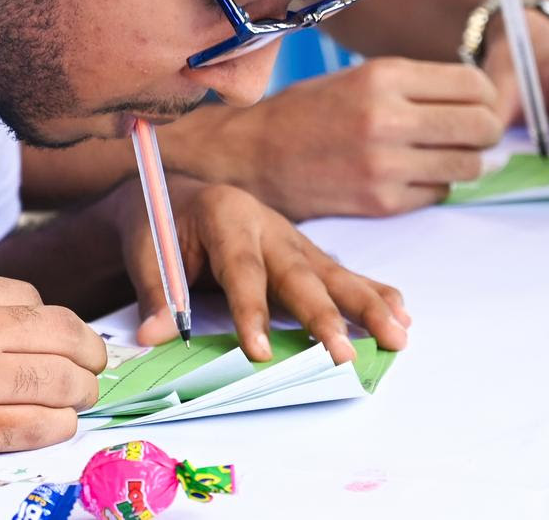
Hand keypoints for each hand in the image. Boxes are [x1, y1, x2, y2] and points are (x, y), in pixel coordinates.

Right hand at [0, 269, 104, 476]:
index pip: (30, 296)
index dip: (48, 322)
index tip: (56, 339)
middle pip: (59, 333)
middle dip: (86, 352)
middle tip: (94, 367)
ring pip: (57, 380)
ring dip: (80, 392)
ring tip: (83, 399)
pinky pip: (32, 426)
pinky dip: (56, 428)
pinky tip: (59, 427)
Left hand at [117, 179, 410, 364]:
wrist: (176, 193)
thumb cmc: (160, 223)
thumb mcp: (146, 252)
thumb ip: (155, 294)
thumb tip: (152, 337)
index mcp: (226, 216)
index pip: (243, 270)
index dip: (252, 312)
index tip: (261, 353)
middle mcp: (268, 225)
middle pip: (300, 274)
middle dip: (324, 316)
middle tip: (344, 355)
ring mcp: (293, 239)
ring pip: (334, 273)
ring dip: (368, 306)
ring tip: (398, 334)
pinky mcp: (306, 253)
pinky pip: (342, 273)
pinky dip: (374, 292)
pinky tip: (402, 313)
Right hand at [160, 57, 502, 218]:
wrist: (252, 157)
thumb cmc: (309, 112)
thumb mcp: (360, 77)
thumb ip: (418, 86)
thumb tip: (484, 105)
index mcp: (384, 76)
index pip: (474, 85)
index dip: (486, 96)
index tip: (477, 103)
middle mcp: (388, 118)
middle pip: (482, 126)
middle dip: (486, 131)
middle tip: (473, 133)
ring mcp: (385, 165)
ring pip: (468, 165)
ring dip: (465, 161)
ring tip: (443, 154)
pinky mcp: (380, 202)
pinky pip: (439, 192)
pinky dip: (434, 184)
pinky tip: (410, 173)